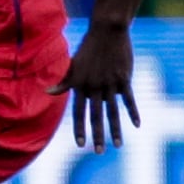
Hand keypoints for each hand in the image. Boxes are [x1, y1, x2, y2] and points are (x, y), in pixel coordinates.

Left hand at [48, 24, 139, 151]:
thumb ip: (64, 81)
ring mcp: (110, 83)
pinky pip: (129, 99)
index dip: (79, 128)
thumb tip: (47, 91)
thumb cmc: (88, 48)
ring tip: (117, 145)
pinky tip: (137, 125)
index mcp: (80, 84)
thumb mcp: (73, 64)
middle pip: (95, 115)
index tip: (80, 144)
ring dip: (115, 130)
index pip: (78, 112)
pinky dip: (133, 112)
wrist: (106, 31)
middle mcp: (94, 86)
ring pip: (113, 111)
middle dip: (96, 135)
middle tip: (97, 152)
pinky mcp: (124, 79)